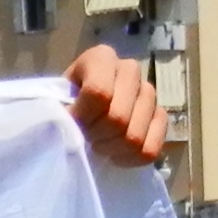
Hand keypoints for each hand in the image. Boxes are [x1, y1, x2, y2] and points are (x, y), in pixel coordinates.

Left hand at [59, 45, 167, 168]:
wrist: (81, 108)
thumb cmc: (67, 101)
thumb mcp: (56, 98)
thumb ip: (60, 109)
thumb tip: (73, 127)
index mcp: (102, 57)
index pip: (98, 92)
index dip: (82, 117)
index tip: (71, 123)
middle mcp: (130, 70)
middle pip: (118, 117)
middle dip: (97, 135)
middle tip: (86, 136)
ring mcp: (149, 93)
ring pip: (134, 136)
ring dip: (111, 148)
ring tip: (99, 144)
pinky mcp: (160, 117)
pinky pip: (151, 149)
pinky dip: (130, 159)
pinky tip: (116, 154)